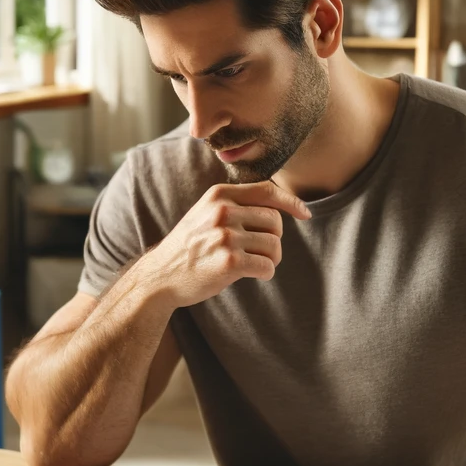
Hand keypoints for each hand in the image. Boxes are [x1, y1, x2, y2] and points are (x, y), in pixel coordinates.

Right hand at [139, 181, 310, 308]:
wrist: (160, 275)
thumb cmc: (190, 246)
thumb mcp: (206, 213)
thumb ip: (236, 204)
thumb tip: (281, 205)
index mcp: (219, 195)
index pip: (267, 191)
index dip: (291, 202)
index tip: (305, 213)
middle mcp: (222, 212)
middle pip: (275, 221)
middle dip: (274, 238)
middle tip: (259, 251)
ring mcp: (225, 237)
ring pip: (274, 245)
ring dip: (271, 258)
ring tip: (255, 264)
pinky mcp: (228, 263)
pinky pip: (267, 266)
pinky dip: (266, 273)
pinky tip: (254, 275)